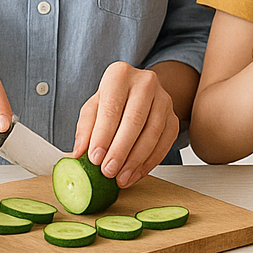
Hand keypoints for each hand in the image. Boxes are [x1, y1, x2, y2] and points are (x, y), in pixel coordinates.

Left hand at [73, 62, 179, 187]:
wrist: (137, 93)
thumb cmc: (111, 102)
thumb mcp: (93, 108)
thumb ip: (85, 129)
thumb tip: (78, 154)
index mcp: (120, 75)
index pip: (111, 107)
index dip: (103, 135)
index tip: (95, 158)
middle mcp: (145, 82)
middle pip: (135, 119)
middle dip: (120, 150)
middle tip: (108, 171)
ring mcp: (164, 99)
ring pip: (153, 131)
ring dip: (136, 159)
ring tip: (121, 178)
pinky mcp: (174, 116)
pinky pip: (166, 141)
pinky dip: (151, 161)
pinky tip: (136, 173)